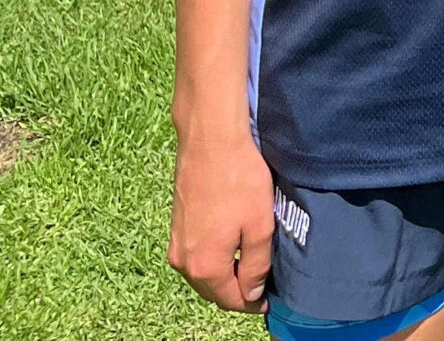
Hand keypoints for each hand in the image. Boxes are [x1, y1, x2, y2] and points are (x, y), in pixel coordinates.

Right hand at [170, 124, 275, 311]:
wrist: (210, 141)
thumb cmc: (239, 179)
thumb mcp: (259, 225)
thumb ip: (255, 265)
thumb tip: (250, 293)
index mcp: (205, 265)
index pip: (229, 300)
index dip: (250, 303)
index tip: (268, 299)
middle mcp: (183, 260)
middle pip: (212, 290)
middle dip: (236, 292)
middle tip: (263, 284)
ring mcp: (176, 242)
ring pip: (202, 273)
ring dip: (224, 276)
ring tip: (251, 266)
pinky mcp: (176, 226)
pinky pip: (195, 256)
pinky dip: (213, 259)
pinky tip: (232, 246)